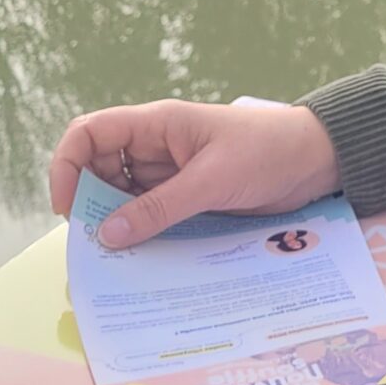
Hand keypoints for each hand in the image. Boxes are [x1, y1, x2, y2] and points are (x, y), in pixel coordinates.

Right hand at [47, 98, 341, 248]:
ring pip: (124, 198)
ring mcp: (171, 174)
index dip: (67, 167)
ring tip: (117, 259)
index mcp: (156, 125)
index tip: (68, 209)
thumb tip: (106, 234)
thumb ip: (160, 207)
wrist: (317, 160)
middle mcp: (155, 147)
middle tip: (95, 246)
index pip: (90, 133)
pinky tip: (144, 259)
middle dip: (91, 205)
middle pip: (99, 171)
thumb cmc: (267, 152)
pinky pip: (152, 215)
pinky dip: (143, 234)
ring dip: (118, 224)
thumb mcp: (212, 180)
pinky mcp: (188, 198)